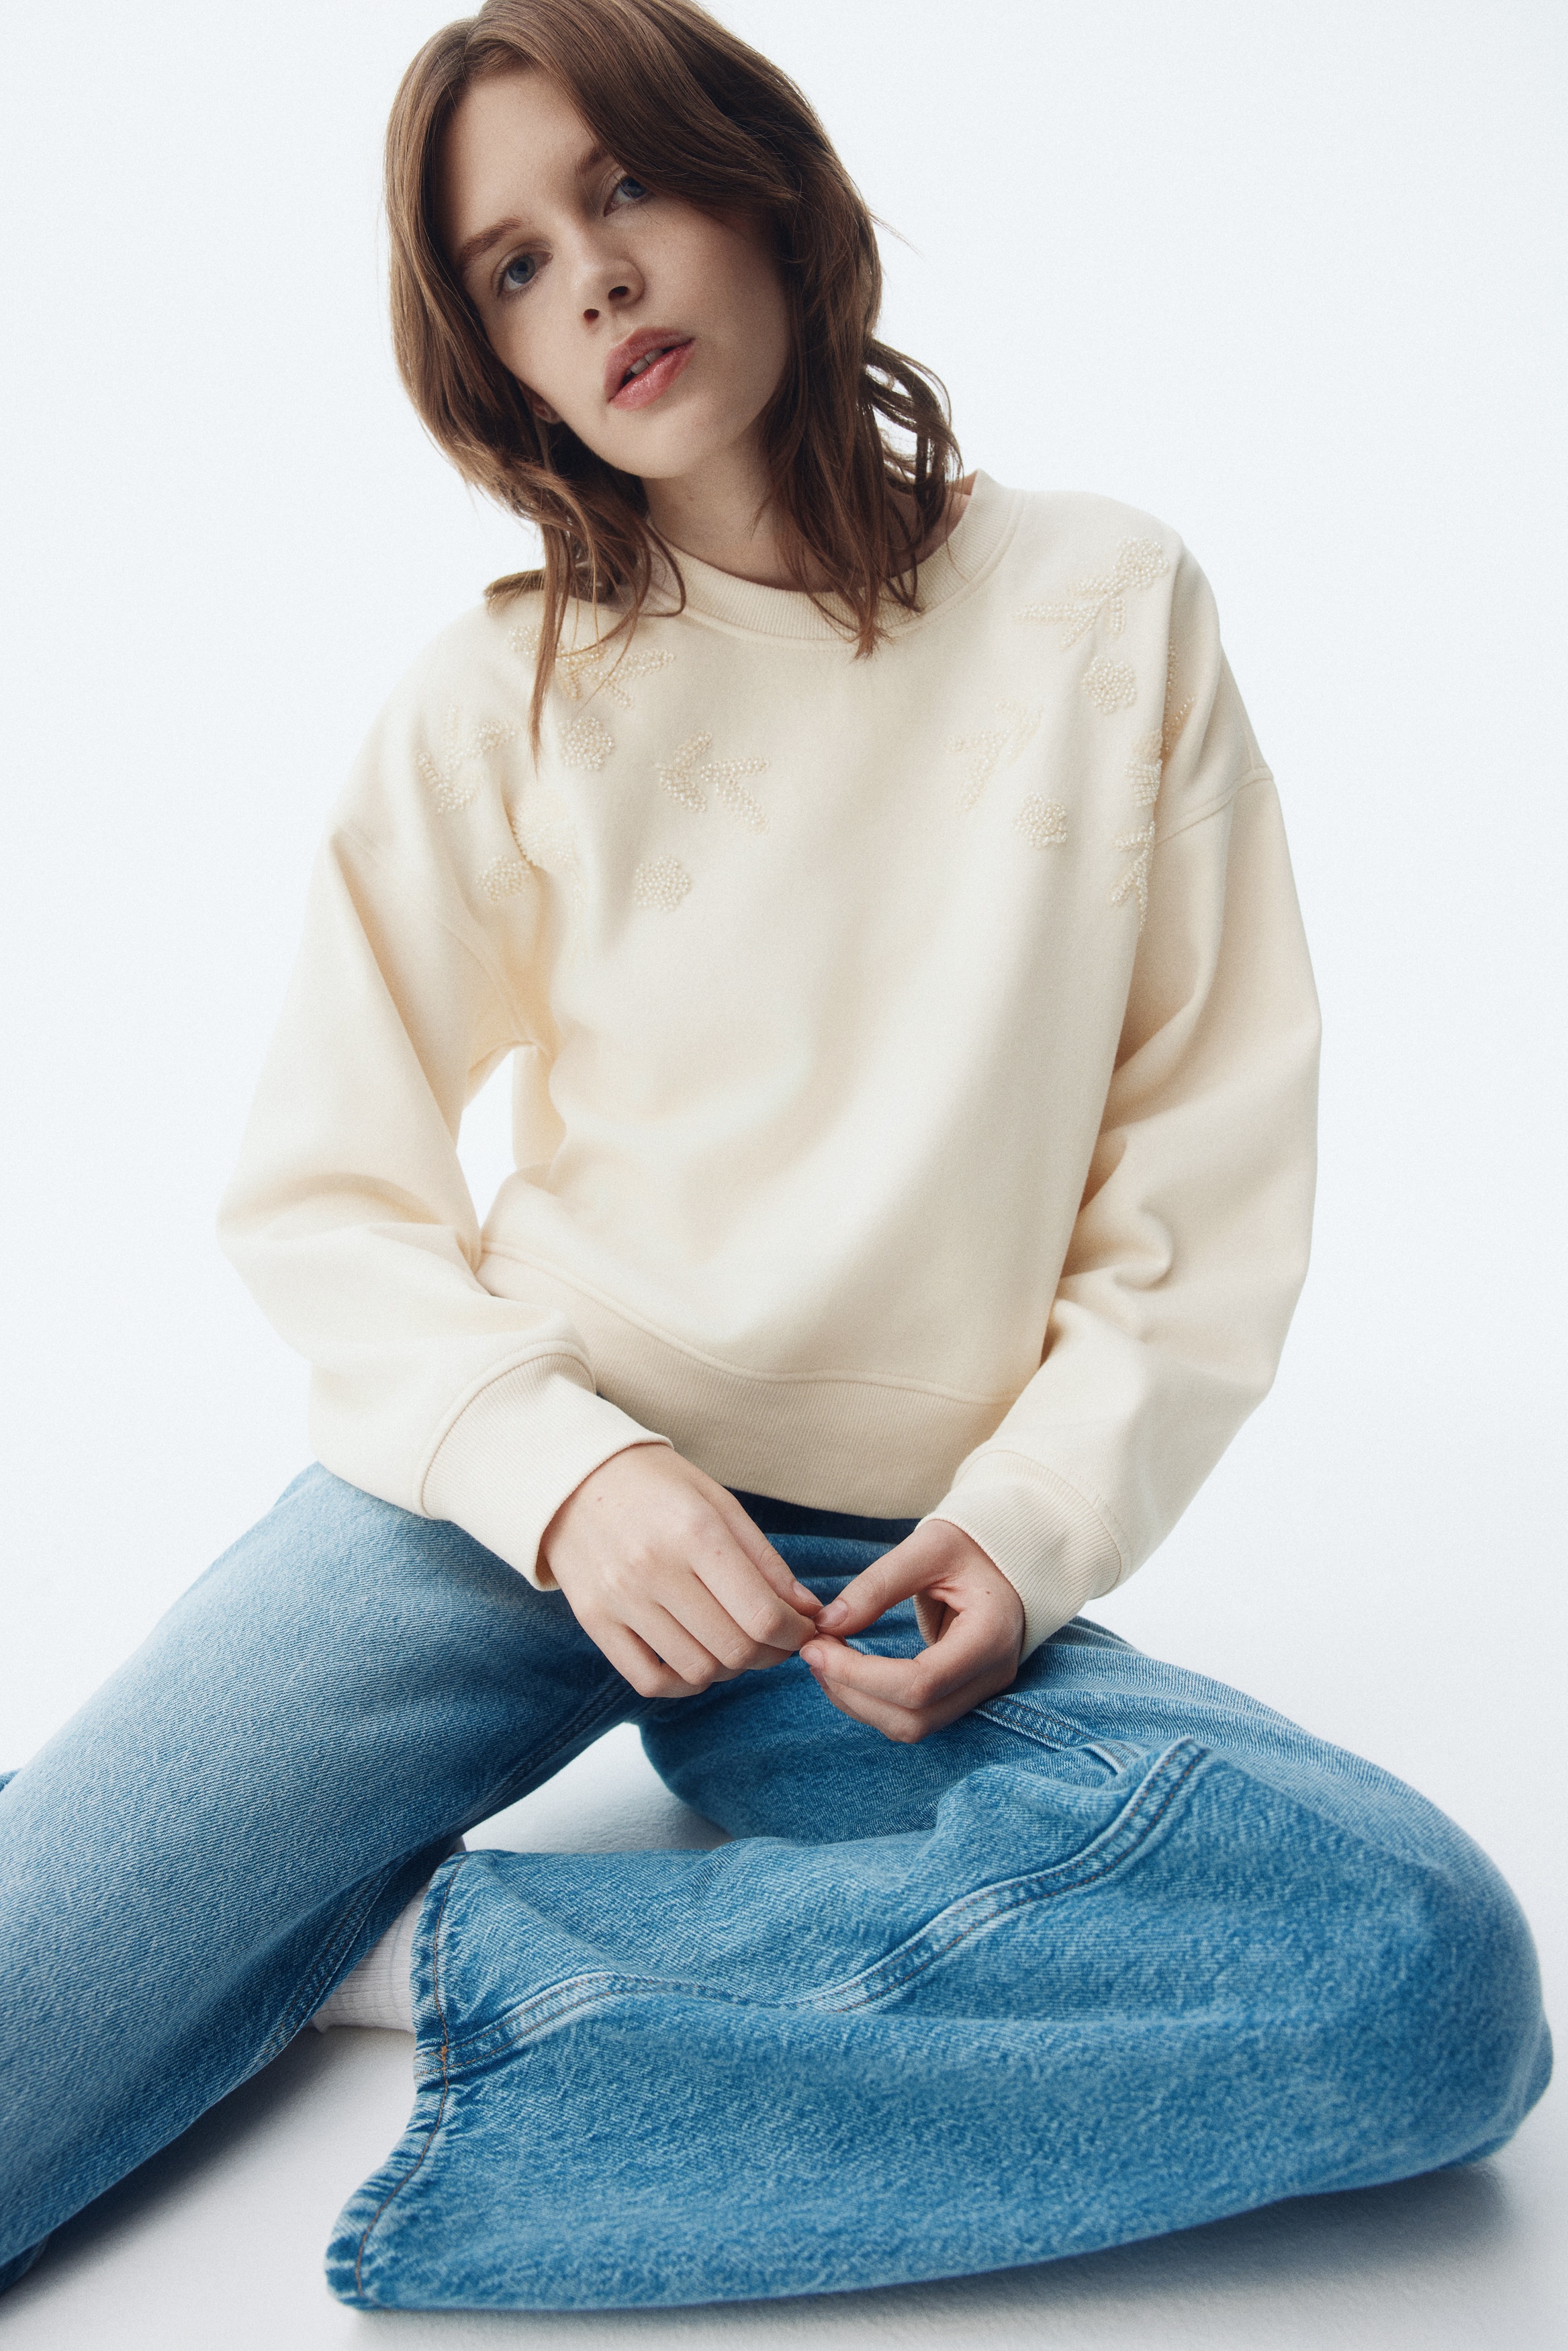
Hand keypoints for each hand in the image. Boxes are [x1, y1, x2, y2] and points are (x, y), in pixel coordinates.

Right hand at [539, 1446, 821, 1698]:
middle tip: (779, 1641)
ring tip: (737, 1644)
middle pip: (734, 1648)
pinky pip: (649, 1680)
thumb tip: (808, 1611)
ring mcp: (620, 1599)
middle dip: (771, 1654)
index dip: (796, 1633)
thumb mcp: (718, 1502)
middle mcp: (654, 1569)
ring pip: (698, 1670)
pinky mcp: (594, 1620)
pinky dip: (684, 1683)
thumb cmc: (656, 1485)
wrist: (572, 1475)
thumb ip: (765, 1560)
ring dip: (731, 1668)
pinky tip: (698, 1659)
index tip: (806, 1629)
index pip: (762, 1614)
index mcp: (695, 1532)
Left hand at [799, 1521, 1023, 1741]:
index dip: (860, 1675)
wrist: (1010, 1555)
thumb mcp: (929, 1547)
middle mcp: (991, 1675)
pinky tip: (846, 1671)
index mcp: (989, 1636)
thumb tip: (827, 1624)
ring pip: (913, 1727)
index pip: (921, 1683)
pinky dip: (874, 1702)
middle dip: (854, 1694)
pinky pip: (915, 1716)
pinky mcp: (963, 1692)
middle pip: (915, 1719)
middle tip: (813, 1654)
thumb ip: (878, 1585)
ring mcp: (980, 1689)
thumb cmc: (973, 1544)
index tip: (816, 1647)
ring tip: (823, 1662)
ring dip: (859, 1703)